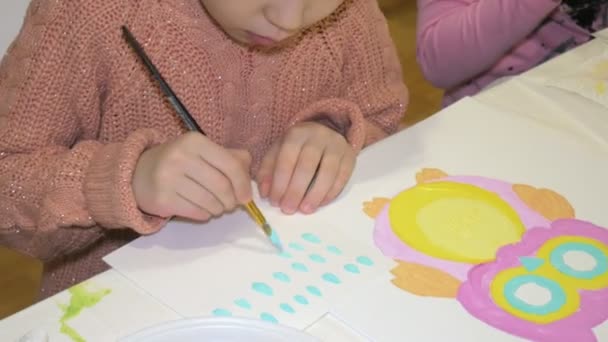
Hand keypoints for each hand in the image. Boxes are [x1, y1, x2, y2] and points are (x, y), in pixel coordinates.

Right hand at [132, 132, 251, 220]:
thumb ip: (231, 158)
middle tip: (231, 204)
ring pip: (210, 202)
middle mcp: (180, 157)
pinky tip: (202, 209)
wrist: (139, 173)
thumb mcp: (204, 152)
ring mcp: (168, 178)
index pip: (230, 165)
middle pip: (221, 186)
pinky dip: (205, 214)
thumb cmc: (181, 162)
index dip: (243, 184)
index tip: (246, 197)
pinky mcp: (162, 199)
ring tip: (217, 207)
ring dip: (219, 209)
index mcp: (195, 142)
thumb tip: (249, 178)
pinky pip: (196, 212)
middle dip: (232, 200)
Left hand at [256, 122, 355, 214]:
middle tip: (288, 209)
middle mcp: (318, 137)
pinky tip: (320, 203)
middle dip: (296, 191)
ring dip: (315, 194)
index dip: (280, 183)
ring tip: (305, 210)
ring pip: (328, 172)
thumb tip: (265, 193)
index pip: (286, 159)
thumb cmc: (296, 148)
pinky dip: (331, 193)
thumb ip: (268, 171)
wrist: (323, 134)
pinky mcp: (349, 156)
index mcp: (296, 134)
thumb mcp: (278, 152)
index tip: (275, 202)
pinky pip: (342, 176)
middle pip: (307, 166)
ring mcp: (336, 145)